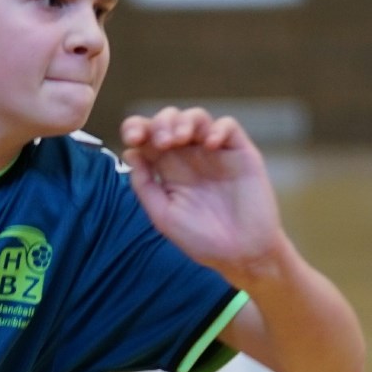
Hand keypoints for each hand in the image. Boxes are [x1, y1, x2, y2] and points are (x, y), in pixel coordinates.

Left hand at [119, 107, 287, 280]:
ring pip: (197, 117)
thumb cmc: (202, 240)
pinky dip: (218, 129)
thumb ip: (145, 186)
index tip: (133, 138)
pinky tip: (210, 145)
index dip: (136, 128)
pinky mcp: (241, 153)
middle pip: (169, 120)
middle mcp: (189, 156)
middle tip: (161, 143)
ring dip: (185, 121)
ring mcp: (215, 153)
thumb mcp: (164, 216)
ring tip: (180, 139)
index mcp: (167, 169)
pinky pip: (229, 126)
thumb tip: (129, 153)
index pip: (147, 137)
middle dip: (160, 123)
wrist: (242, 255)